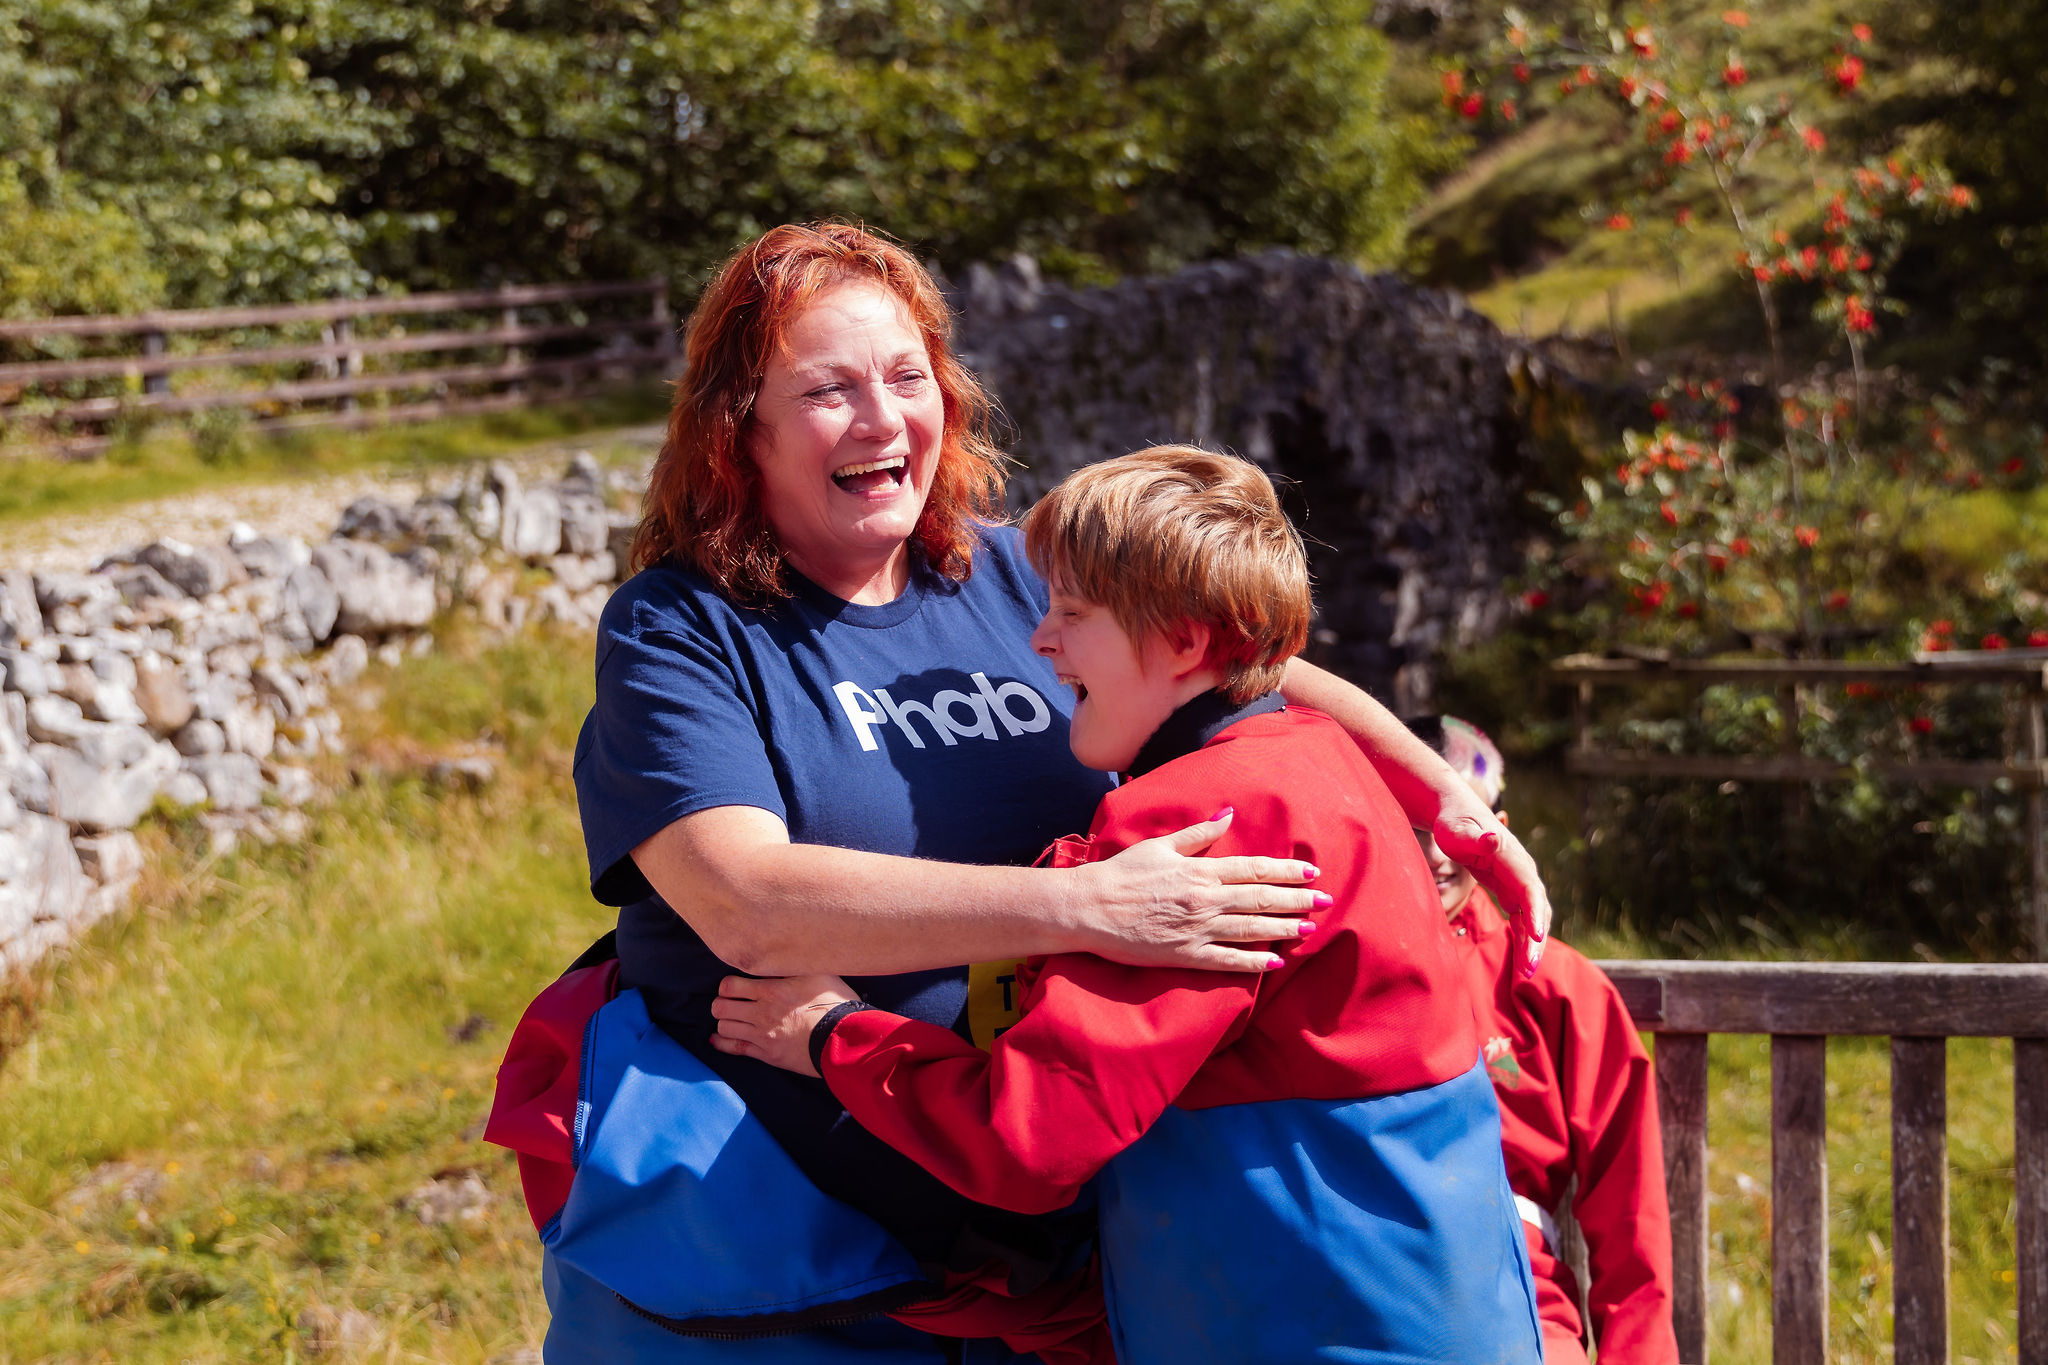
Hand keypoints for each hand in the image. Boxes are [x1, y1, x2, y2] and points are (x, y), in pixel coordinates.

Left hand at [710, 974, 860, 1076]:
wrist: (844, 1041)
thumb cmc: (835, 1005)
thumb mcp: (819, 974)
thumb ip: (797, 964)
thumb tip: (786, 952)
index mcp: (771, 990)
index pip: (729, 986)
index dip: (727, 985)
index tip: (734, 986)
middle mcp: (761, 1013)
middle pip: (720, 1007)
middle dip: (721, 1003)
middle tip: (729, 1002)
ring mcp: (762, 1035)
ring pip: (725, 1028)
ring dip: (725, 1022)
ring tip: (732, 1018)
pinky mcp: (768, 1054)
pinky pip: (736, 1049)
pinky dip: (723, 1043)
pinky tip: (718, 1039)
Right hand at [1070, 809, 1327, 973]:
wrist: (1087, 908)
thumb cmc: (1120, 874)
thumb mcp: (1160, 846)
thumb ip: (1197, 834)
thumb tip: (1227, 814)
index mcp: (1200, 871)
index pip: (1254, 869)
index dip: (1286, 870)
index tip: (1311, 871)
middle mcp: (1204, 899)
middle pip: (1261, 898)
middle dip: (1297, 899)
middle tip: (1326, 900)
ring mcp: (1197, 929)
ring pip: (1251, 929)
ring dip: (1285, 927)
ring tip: (1310, 927)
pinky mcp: (1185, 955)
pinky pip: (1228, 961)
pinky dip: (1254, 962)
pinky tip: (1276, 961)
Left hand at [1432, 799, 1551, 977]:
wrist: (1455, 815)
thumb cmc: (1453, 822)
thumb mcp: (1458, 830)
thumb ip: (1474, 837)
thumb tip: (1493, 839)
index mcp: (1512, 858)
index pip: (1530, 889)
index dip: (1535, 913)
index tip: (1537, 936)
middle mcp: (1522, 872)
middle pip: (1537, 909)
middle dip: (1536, 940)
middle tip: (1529, 969)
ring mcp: (1519, 883)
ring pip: (1532, 919)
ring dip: (1531, 946)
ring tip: (1526, 974)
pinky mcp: (1511, 892)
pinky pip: (1522, 920)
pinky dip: (1523, 940)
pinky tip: (1521, 962)